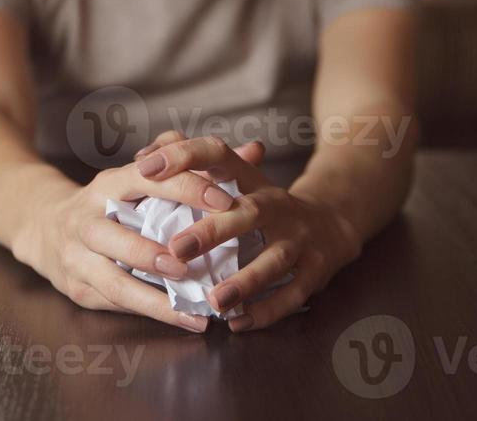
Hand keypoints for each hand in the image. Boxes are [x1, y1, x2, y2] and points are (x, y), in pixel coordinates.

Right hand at [11, 153, 246, 332]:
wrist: (45, 227)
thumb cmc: (113, 202)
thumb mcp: (146, 176)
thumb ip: (201, 165)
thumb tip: (256, 148)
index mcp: (113, 182)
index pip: (149, 177)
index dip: (186, 187)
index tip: (225, 201)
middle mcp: (89, 215)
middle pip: (119, 231)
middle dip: (154, 249)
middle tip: (194, 260)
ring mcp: (78, 253)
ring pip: (113, 276)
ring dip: (151, 291)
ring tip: (190, 299)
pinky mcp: (77, 285)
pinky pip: (114, 301)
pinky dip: (149, 311)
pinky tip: (183, 319)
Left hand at [134, 132, 361, 331]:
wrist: (333, 222)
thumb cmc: (265, 205)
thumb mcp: (238, 181)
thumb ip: (193, 170)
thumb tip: (143, 157)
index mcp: (250, 178)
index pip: (217, 154)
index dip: (184, 156)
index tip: (145, 168)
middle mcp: (277, 204)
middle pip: (248, 212)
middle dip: (213, 231)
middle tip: (177, 249)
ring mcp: (300, 238)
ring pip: (275, 259)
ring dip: (245, 281)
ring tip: (214, 300)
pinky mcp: (315, 270)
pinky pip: (293, 294)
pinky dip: (266, 311)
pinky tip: (238, 323)